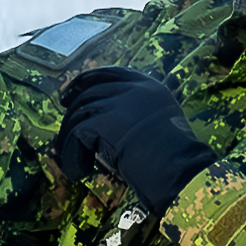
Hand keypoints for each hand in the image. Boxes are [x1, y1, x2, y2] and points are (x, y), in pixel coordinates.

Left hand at [57, 68, 218, 213]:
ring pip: (79, 114)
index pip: (110, 73)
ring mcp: (118, 104)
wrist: (181, 173)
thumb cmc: (175, 159)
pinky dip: (72, 155)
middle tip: (64, 125)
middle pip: (90, 92)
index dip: (85, 81)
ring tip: (73, 159)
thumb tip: (103, 115)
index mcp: (149, 86)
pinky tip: (79, 171)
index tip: (71, 93)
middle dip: (72, 109)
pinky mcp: (104, 122)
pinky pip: (76, 135)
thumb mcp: (160, 121)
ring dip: (70, 138)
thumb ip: (137, 111)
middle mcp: (133, 89)